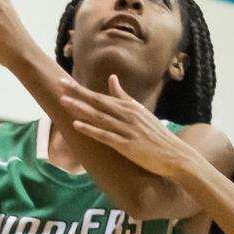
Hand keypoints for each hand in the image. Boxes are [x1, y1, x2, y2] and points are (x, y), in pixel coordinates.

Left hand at [60, 75, 194, 177]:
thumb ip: (124, 96)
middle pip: (97, 102)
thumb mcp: (140, 111)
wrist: (175, 154)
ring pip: (99, 117)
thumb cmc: (156, 135)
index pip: (100, 95)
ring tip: (63, 101)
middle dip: (77, 93)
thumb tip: (112, 78)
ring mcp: (127, 130)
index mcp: (129, 106)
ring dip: (81, 109)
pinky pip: (105, 136)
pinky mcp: (127, 145)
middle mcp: (127, 115)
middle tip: (59, 84)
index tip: (64, 81)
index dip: (81, 89)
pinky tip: (77, 125)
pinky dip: (91, 129)